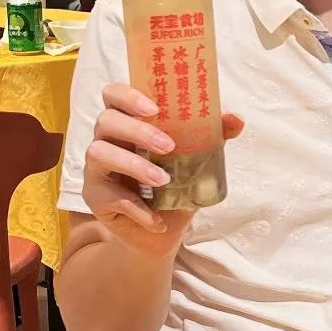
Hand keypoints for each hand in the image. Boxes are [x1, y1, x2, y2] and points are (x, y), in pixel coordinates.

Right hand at [82, 82, 244, 257]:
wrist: (158, 235)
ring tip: (164, 181)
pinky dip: (138, 209)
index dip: (128, 96)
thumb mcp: (196, 163)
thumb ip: (211, 138)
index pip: (114, 95)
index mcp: (128, 123)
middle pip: (106, 120)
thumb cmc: (173, 189)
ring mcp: (96, 169)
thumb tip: (237, 119)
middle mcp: (106, 140)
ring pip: (99, 153)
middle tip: (168, 146)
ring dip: (134, 165)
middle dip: (137, 131)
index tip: (154, 107)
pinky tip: (157, 219)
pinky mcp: (95, 198)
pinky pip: (111, 197)